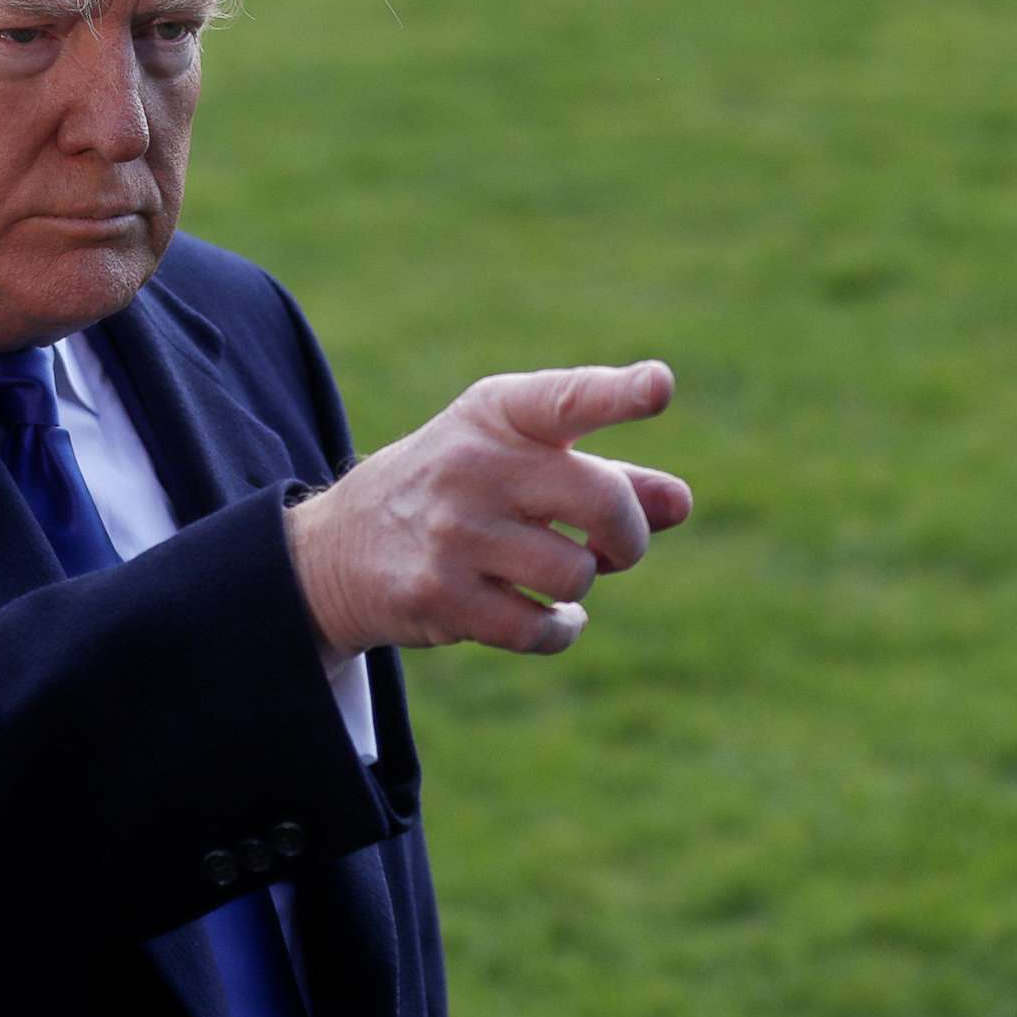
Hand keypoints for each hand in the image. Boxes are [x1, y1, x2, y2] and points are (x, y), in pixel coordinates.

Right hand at [285, 361, 692, 659]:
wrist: (336, 550)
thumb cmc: (452, 493)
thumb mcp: (515, 461)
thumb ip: (600, 473)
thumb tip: (679, 503)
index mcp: (494, 414)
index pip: (564, 398)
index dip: (617, 393)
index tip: (659, 387)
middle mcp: (471, 465)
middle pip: (601, 499)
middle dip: (628, 535)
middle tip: (615, 548)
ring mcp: (452, 532)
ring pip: (576, 573)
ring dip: (580, 585)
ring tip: (554, 575)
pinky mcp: (440, 596)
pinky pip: (542, 628)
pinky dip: (560, 630)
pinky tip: (547, 617)